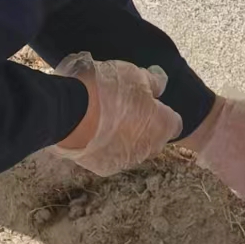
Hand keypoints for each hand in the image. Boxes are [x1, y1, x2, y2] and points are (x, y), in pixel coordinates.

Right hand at [51, 53, 181, 174]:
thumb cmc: (107, 90)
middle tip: (126, 109)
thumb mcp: (134, 74)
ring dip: (126, 139)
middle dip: (146, 128)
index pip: (174, 123)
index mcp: (162, 125)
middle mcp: (149, 148)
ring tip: (106, 120)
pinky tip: (93, 133)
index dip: (163, 113)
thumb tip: (162, 83)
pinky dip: (106, 148)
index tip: (150, 103)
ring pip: (133, 150)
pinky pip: (111, 158)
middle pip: (155, 139)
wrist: (70, 113)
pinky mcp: (105, 168)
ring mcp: (127, 161)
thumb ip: (153, 82)